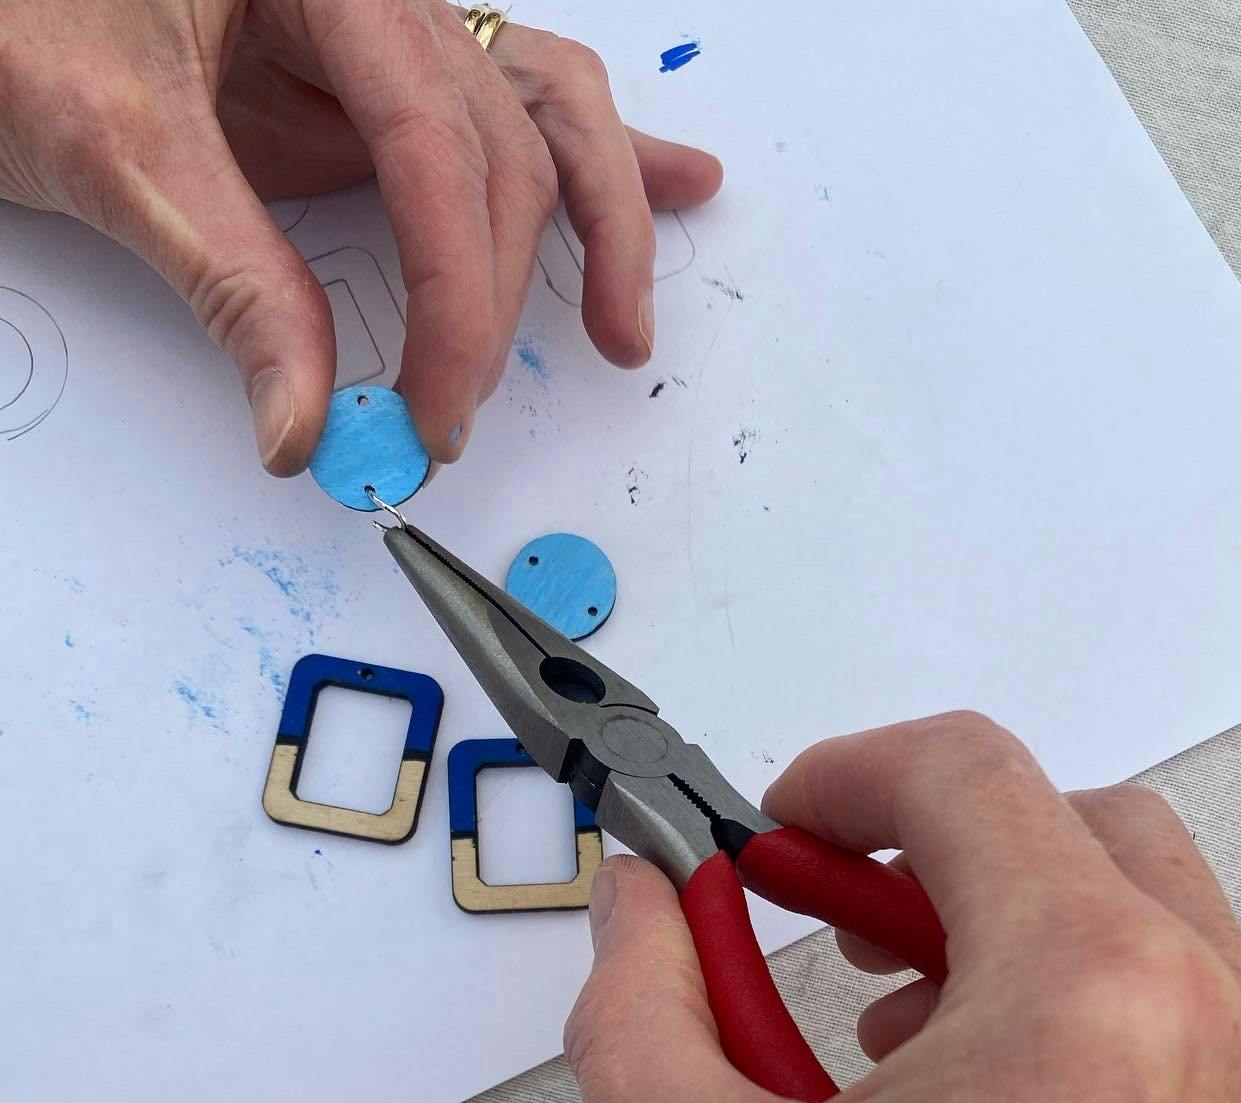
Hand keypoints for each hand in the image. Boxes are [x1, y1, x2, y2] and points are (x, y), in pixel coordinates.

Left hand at [0, 0, 720, 470]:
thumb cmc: (14, 13)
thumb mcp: (114, 147)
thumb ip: (231, 284)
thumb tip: (306, 424)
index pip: (438, 152)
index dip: (457, 298)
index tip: (433, 408)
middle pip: (504, 149)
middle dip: (497, 298)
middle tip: (451, 416)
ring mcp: (386, 29)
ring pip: (543, 115)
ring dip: (601, 221)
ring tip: (623, 321)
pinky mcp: (375, 74)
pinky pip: (511, 104)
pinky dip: (593, 156)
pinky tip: (675, 178)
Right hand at [564, 713, 1240, 1102]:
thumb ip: (651, 985)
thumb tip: (650, 897)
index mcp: (1093, 1012)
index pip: (977, 779)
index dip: (856, 774)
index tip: (790, 829)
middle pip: (1103, 851)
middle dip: (959, 870)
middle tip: (844, 957)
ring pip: (1198, 980)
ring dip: (1062, 978)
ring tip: (936, 1095)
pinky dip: (1177, 1093)